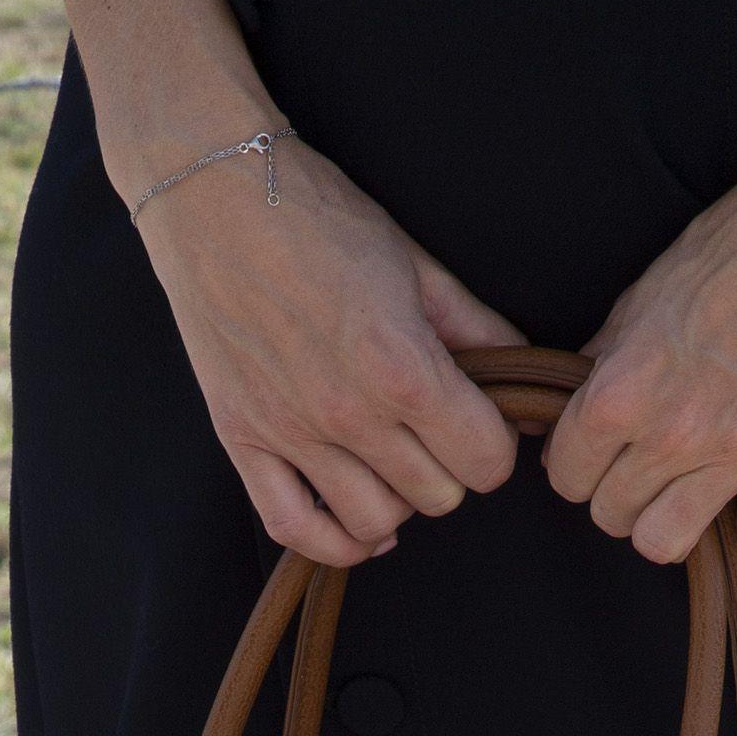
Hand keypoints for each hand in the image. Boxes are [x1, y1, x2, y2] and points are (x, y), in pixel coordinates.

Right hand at [136, 137, 521, 567]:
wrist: (212, 193)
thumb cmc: (317, 216)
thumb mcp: (415, 263)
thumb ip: (477, 330)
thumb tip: (523, 384)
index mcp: (401, 366)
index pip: (484, 460)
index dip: (495, 446)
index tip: (481, 424)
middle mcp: (348, 413)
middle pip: (438, 497)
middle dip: (450, 469)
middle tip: (435, 432)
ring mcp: (291, 433)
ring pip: (376, 523)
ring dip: (398, 502)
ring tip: (394, 464)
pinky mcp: (243, 440)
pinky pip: (294, 529)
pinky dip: (333, 542)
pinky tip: (354, 522)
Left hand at [545, 166, 736, 563]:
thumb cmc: (729, 253)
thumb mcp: (639, 300)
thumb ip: (600, 365)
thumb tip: (558, 415)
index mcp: (619, 394)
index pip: (566, 478)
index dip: (580, 466)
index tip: (604, 455)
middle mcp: (671, 434)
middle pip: (611, 518)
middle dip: (623, 494)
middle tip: (651, 467)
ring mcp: (734, 455)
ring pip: (664, 544)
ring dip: (673, 521)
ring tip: (693, 490)